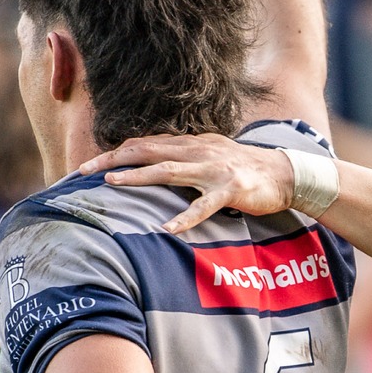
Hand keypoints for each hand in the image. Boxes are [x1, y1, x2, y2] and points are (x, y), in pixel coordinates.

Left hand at [82, 134, 297, 233]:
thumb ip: (184, 155)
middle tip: (84, 171)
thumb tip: (154, 160)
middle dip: (114, 160)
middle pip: (148, 151)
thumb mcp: (212, 154)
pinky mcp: (231, 190)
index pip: (145, 144)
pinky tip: (167, 229)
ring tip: (113, 184)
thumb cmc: (246, 168)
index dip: (116, 152)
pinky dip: (185, 218)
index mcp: (191, 144)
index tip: (90, 165)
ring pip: (169, 171)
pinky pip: (204, 206)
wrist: (287, 173)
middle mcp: (199, 151)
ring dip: (139, 177)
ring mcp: (214, 170)